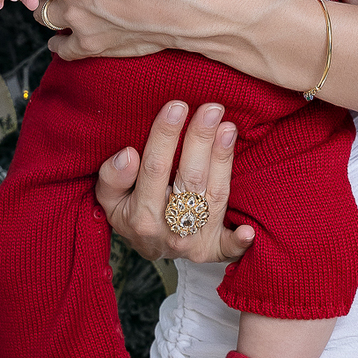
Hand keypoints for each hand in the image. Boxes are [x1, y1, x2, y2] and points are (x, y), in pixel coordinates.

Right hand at [95, 99, 253, 264]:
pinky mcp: (214, 251)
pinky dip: (238, 241)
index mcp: (140, 215)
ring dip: (223, 161)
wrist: (150, 250)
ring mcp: (194, 241)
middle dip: (200, 140)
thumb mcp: (110, 199)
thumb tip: (128, 155)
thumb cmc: (131, 211)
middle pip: (190, 178)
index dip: (165, 136)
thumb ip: (112, 178)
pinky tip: (248, 230)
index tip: (177, 106)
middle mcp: (170, 229)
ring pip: (214, 196)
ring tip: (228, 128)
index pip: (155, 168)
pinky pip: (229, 249)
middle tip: (211, 108)